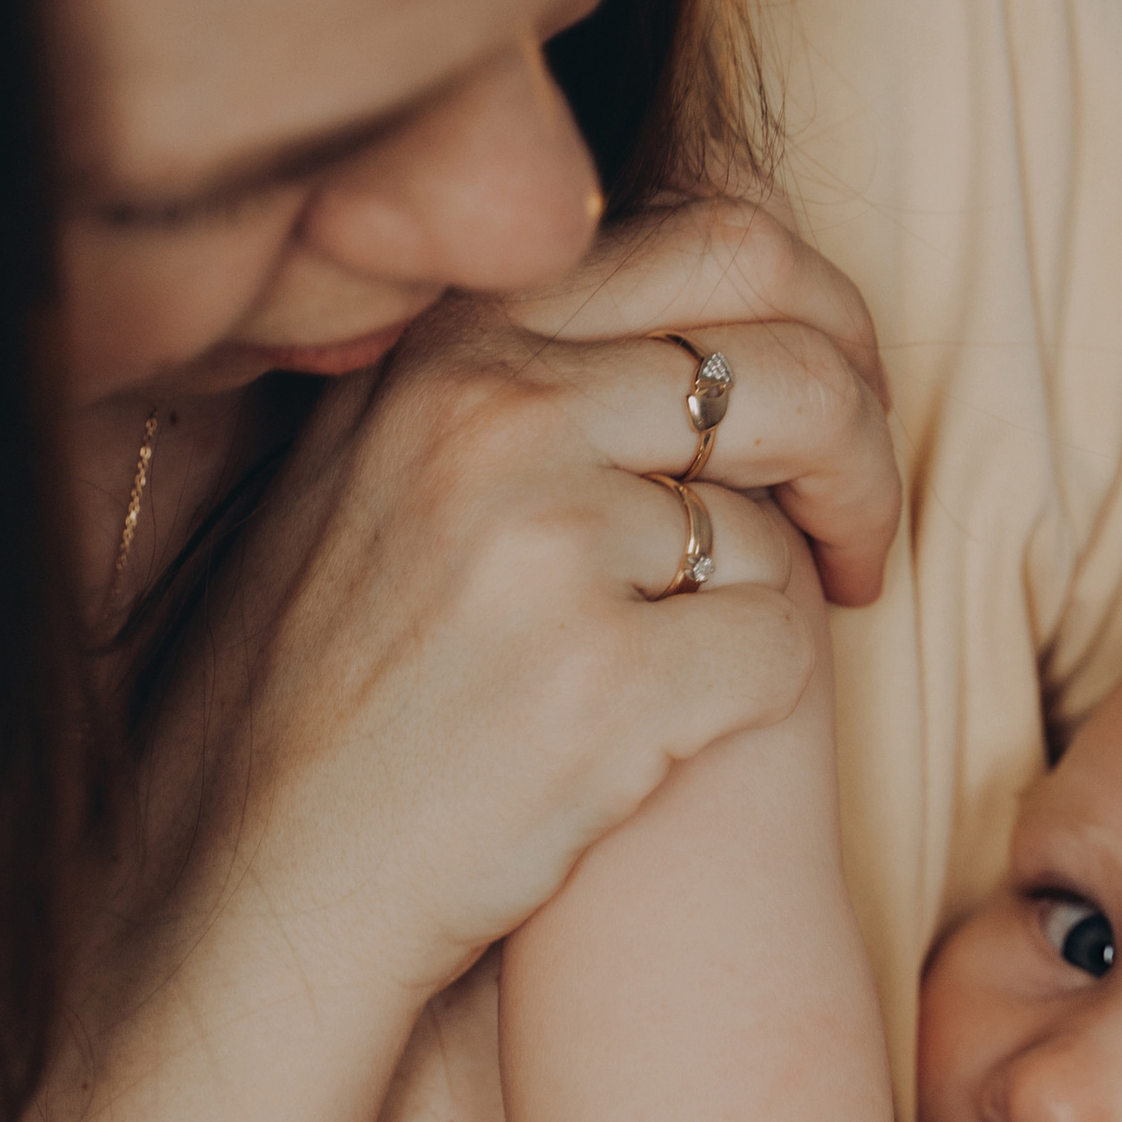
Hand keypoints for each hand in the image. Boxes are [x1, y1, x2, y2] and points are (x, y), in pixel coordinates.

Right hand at [147, 199, 901, 1007]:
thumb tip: (731, 243)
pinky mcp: (604, 684)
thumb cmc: (332, 684)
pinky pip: (778, 649)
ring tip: (742, 655)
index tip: (843, 397)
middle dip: (865, 453)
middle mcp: (494, 417)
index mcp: (450, 344)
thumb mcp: (380, 463)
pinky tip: (686, 734)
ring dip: (795, 596)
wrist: (256, 878)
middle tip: (861, 535)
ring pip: (780, 524)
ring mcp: (547, 547)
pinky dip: (759, 695)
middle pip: (792, 374)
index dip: (825, 322)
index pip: (722, 244)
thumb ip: (521, 359)